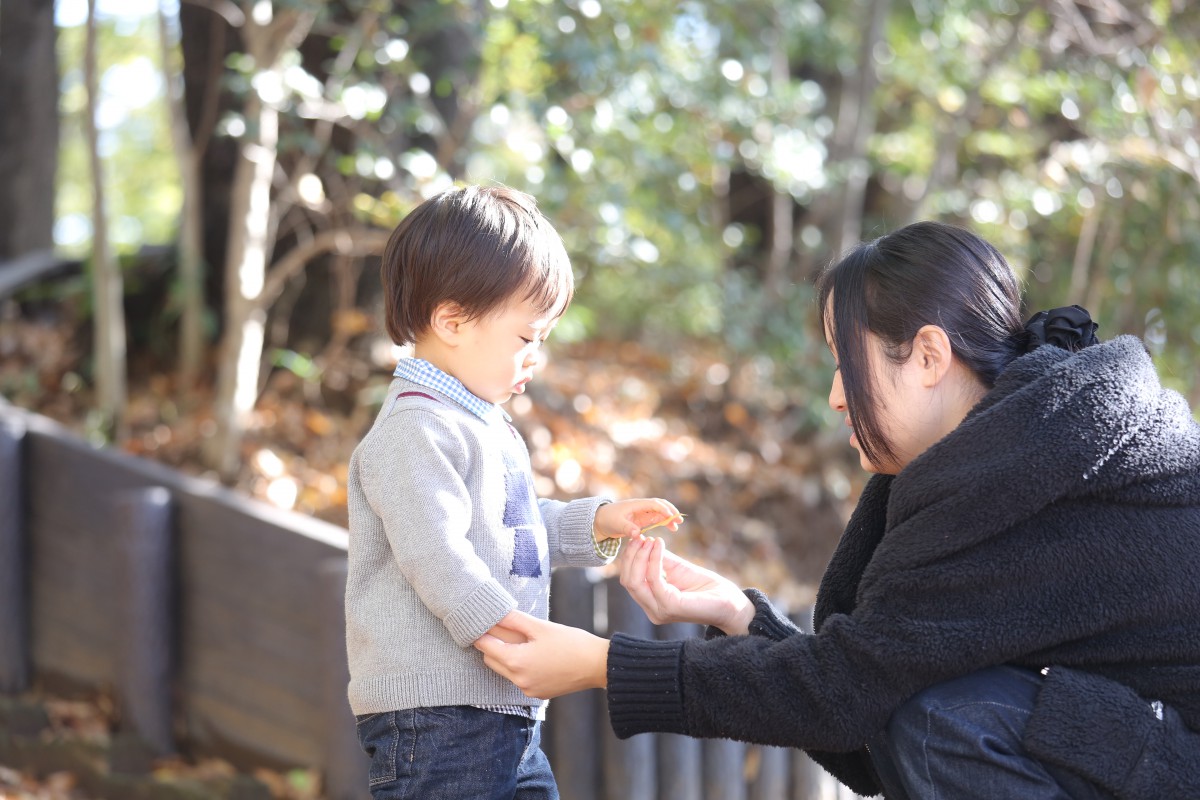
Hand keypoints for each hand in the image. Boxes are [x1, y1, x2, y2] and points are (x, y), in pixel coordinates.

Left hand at [474, 611, 608, 698]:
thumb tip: (494, 612)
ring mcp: (527, 689)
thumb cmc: (571, 643)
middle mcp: (518, 680)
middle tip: (500, 626)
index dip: (480, 632)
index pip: (485, 646)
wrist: (598, 666)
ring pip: (504, 670)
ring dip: (506, 655)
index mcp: (516, 662)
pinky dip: (519, 666)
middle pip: (491, 659)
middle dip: (492, 643)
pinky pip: (519, 678)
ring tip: (519, 638)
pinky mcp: (538, 693)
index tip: (480, 621)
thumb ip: (513, 620)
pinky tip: (533, 653)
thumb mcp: (540, 627)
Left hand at [594, 498, 682, 539]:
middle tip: (679, 520)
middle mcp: (641, 507)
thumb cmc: (607, 519)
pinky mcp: (641, 520)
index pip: (653, 504)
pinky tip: (670, 527)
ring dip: (669, 517)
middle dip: (670, 511)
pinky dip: (664, 521)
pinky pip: (656, 519)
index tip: (671, 517)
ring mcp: (642, 513)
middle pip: (659, 505)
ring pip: (659, 512)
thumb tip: (638, 533)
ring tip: (677, 526)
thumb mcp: (616, 524)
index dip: (663, 510)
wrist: (599, 521)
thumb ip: (627, 528)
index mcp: (636, 505)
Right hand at [619, 535, 753, 634]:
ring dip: (640, 556)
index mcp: (652, 602)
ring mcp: (659, 610)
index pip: (629, 580)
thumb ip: (660, 560)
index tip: (637, 538)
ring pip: (635, 582)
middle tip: (640, 537)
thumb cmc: (706, 587)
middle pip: (627, 581)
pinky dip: (654, 559)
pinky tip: (659, 545)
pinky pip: (654, 579)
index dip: (629, 558)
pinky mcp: (670, 606)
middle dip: (631, 556)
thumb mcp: (677, 569)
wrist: (730, 602)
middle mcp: (652, 610)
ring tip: (650, 540)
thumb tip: (644, 542)